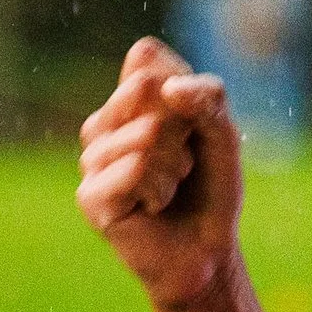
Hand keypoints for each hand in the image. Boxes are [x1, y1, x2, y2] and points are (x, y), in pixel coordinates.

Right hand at [77, 37, 244, 311]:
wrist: (207, 252)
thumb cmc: (212, 188)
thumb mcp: (222, 132)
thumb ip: (207, 98)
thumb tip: (166, 88)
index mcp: (128, 99)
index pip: (148, 59)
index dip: (185, 89)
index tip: (194, 124)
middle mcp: (103, 123)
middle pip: (146, 89)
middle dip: (183, 128)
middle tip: (183, 162)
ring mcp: (90, 158)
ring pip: (144, 133)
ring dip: (175, 165)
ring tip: (170, 187)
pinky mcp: (89, 195)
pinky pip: (134, 168)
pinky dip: (160, 188)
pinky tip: (153, 207)